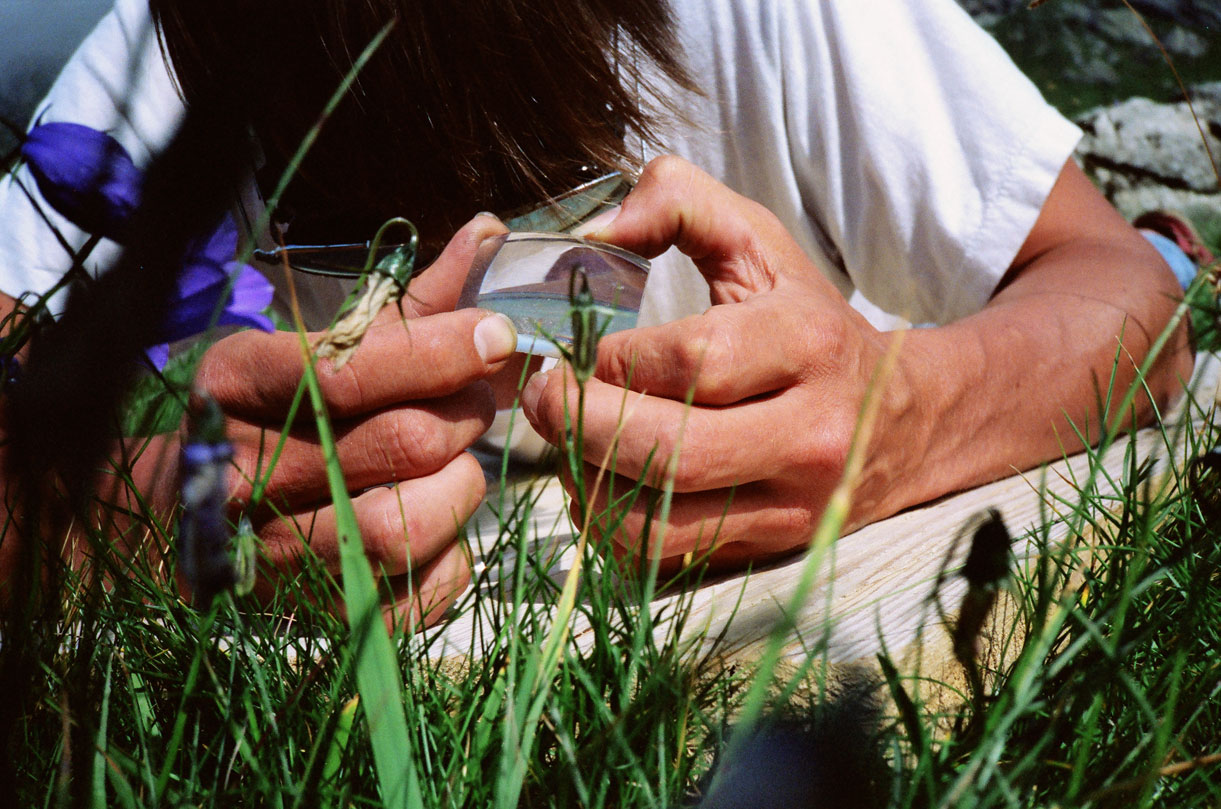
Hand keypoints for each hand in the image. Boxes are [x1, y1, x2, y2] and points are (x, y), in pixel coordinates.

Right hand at [186, 213, 514, 626]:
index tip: (496, 334)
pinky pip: (410, 597)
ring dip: (461, 489)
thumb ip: (409, 302)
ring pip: (403, 529)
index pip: (348, 370)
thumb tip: (493, 230)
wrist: (163, 515)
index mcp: (236, 386)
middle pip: (400, 444)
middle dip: (465, 413)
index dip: (439, 351)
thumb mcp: (311, 344)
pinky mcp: (307, 614)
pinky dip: (451, 559)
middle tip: (478, 400)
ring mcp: (270, 556)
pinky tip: (442, 526)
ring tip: (459, 466)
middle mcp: (243, 473)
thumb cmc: (264, 414)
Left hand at [520, 157, 906, 569]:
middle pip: (670, 454)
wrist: (904, 418)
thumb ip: (678, 202)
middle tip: (543, 398)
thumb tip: (595, 231)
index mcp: (805, 342)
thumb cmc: (809, 321)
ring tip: (568, 444)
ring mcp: (794, 504)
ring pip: (660, 524)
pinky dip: (613, 527)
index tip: (580, 351)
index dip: (612, 361)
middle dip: (579, 427)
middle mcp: (809, 433)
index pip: (689, 363)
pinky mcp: (772, 547)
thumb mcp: (759, 242)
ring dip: (587, 487)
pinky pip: (667, 558)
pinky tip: (604, 483)